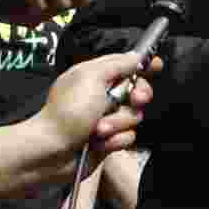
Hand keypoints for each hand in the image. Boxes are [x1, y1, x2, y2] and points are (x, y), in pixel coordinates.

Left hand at [34, 51, 161, 171]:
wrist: (51, 152)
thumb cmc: (68, 111)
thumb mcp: (92, 77)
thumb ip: (118, 64)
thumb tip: (136, 56)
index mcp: (96, 76)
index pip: (126, 64)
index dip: (143, 64)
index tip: (156, 65)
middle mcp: (102, 96)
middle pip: (137, 90)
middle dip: (138, 95)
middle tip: (135, 99)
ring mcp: (106, 118)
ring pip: (134, 116)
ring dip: (118, 122)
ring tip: (99, 129)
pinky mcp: (109, 140)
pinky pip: (127, 137)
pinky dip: (115, 140)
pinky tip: (100, 143)